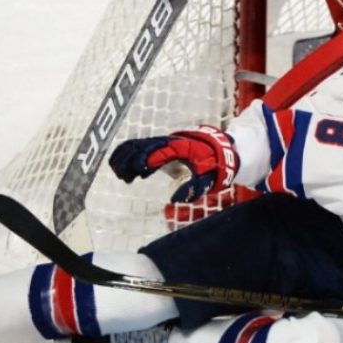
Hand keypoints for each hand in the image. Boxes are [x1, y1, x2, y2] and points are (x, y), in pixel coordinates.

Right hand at [108, 125, 239, 202]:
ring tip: (118, 173)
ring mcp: (165, 142)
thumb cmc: (215, 164)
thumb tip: (175, 199)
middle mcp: (170, 142)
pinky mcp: (163, 146)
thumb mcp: (208, 178)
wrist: (223, 148)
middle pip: (145, 145)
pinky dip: (131, 154)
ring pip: (140, 144)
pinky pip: (143, 146)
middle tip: (122, 175)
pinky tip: (126, 171)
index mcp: (181, 148)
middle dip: (131, 158)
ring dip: (127, 156)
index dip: (148, 159)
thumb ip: (194, 188)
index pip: (160, 152)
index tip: (138, 171)